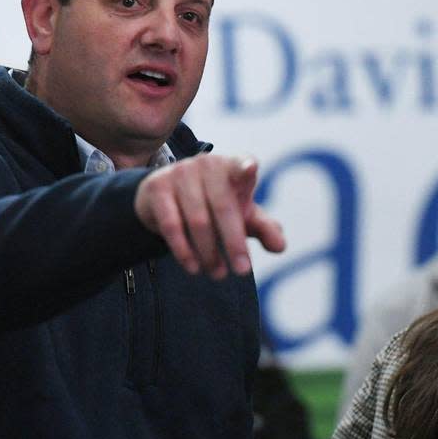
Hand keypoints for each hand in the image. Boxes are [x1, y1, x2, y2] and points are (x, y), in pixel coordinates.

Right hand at [134, 155, 285, 278]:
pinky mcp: (157, 188)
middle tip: (242, 271)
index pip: (242, 165)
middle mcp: (207, 164)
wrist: (166, 198)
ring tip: (218, 274)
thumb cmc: (215, 204)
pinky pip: (172, 225)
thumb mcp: (242, 215)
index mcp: (232, 166)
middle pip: (223, 207)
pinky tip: (193, 267)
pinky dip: (183, 250)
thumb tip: (280, 247)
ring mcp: (180, 173)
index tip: (250, 169)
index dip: (245, 167)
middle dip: (234, 243)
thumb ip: (263, 228)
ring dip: (209, 253)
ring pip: (198, 220)